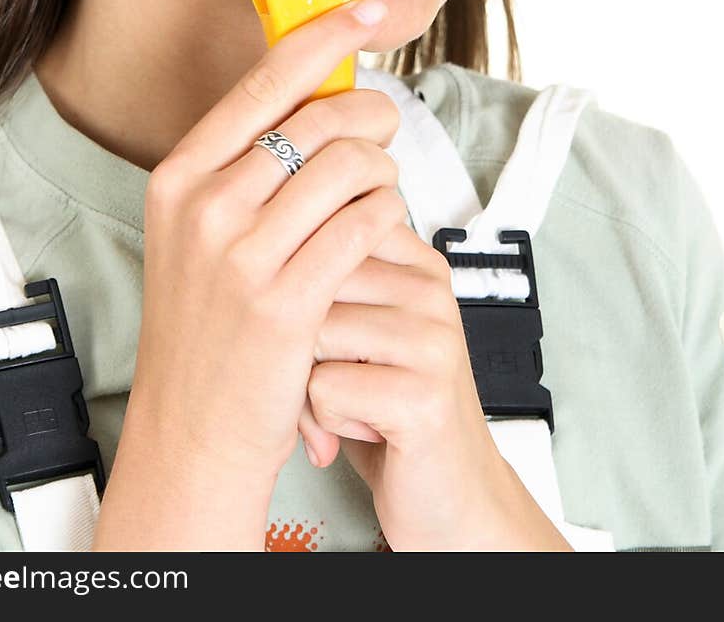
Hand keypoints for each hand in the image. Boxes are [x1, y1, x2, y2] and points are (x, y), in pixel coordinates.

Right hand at [133, 0, 406, 502]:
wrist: (194, 428)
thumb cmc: (212, 322)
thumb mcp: (202, 231)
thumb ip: (248, 163)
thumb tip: (321, 88)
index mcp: (180, 175)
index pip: (265, 80)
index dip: (324, 35)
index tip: (367, 7)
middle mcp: (204, 205)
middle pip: (320, 118)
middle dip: (372, 115)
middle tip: (384, 131)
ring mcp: (241, 254)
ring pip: (352, 167)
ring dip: (383, 174)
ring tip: (378, 195)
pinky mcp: (285, 301)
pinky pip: (366, 225)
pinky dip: (387, 219)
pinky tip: (380, 233)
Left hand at [305, 220, 573, 549]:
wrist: (452, 493)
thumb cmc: (395, 410)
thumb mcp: (366, 329)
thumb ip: (334, 280)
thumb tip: (271, 244)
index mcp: (418, 265)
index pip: (333, 229)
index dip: (303, 280)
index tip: (322, 315)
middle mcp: (431, 294)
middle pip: (313, 282)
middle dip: (301, 338)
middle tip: (339, 373)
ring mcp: (433, 342)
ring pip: (313, 335)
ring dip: (314, 383)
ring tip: (356, 399)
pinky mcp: (423, 396)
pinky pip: (326, 389)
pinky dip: (327, 420)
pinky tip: (365, 426)